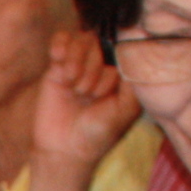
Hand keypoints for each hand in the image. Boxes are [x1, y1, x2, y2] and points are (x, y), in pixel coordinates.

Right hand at [33, 28, 142, 171]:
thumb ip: (134, 80)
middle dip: (93, 69)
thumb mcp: (127, 109)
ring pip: (81, 40)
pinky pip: (60, 40)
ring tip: (72, 85)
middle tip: (86, 95)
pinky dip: (60, 45)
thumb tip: (131, 52)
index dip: (111, 67)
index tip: (104, 94)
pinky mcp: (56, 68)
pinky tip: (58, 61)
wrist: (65, 150)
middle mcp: (100, 67)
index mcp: (119, 75)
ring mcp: (77, 66)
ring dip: (77, 61)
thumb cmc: (98, 133)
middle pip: (99, 43)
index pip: (120, 49)